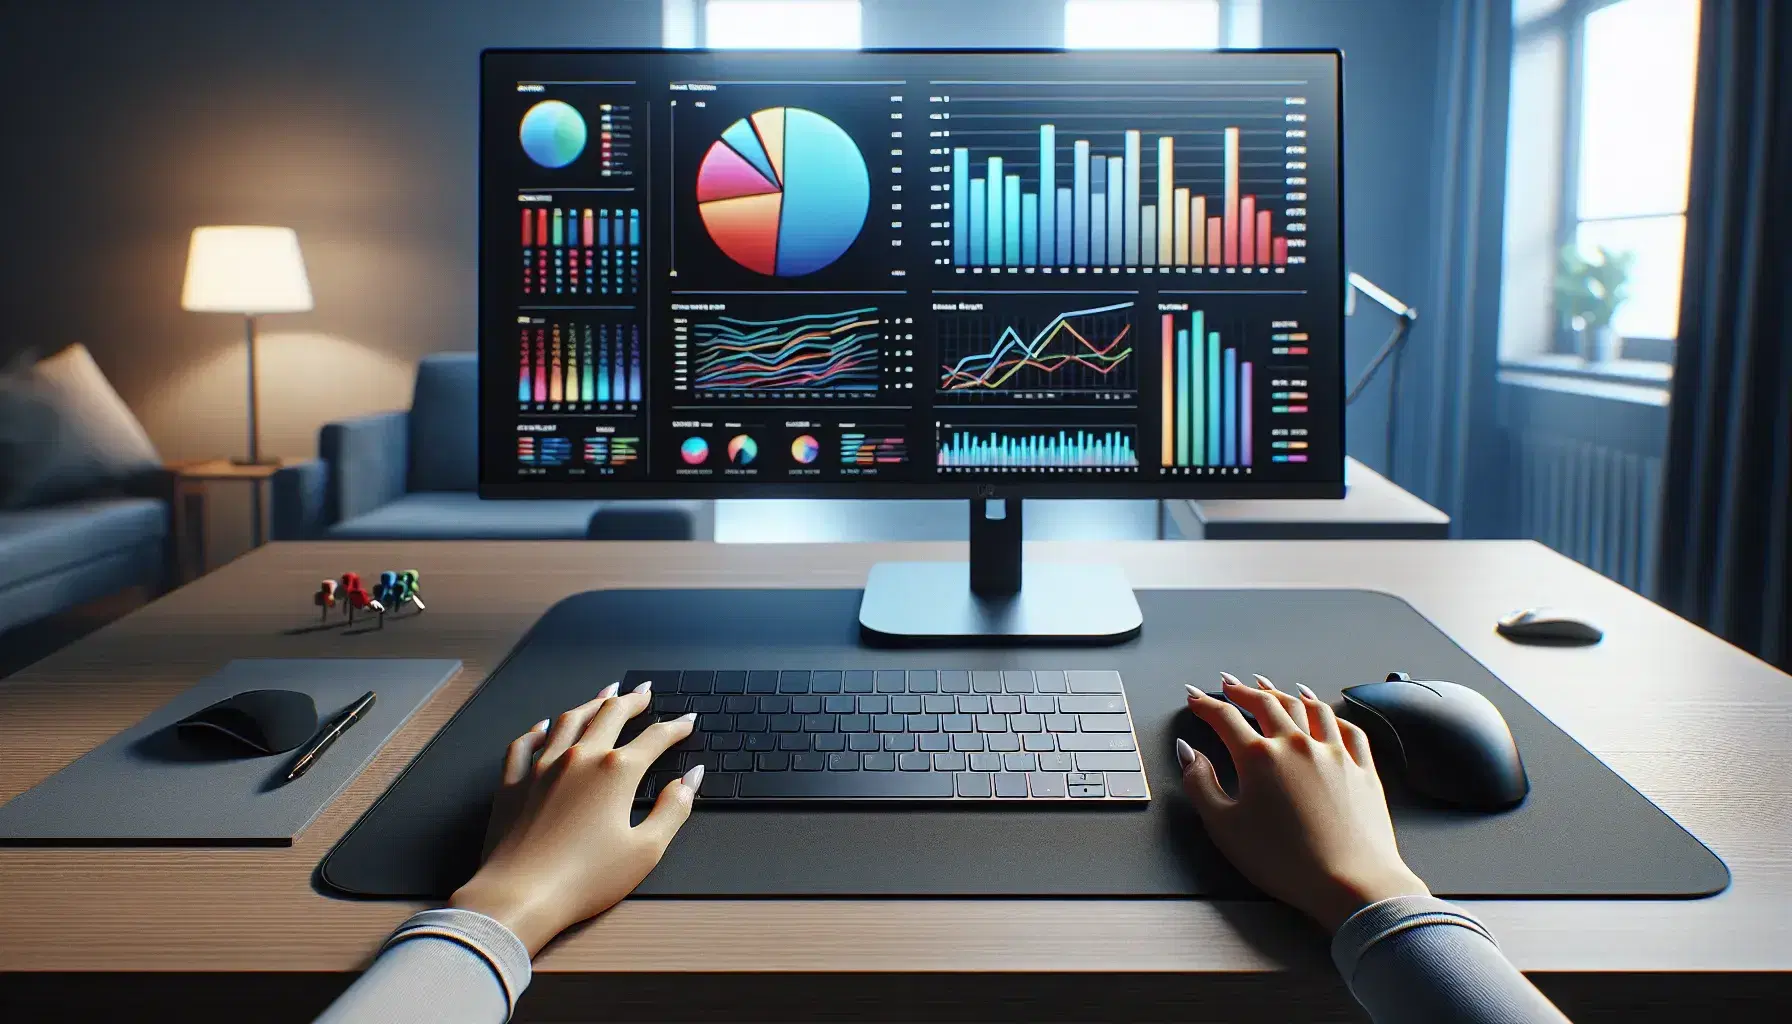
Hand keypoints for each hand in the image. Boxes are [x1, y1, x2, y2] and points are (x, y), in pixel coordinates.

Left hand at [449, 681, 702, 954]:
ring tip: (605, 694)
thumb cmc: (585, 879)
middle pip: (610, 714)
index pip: (655, 738)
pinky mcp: (513, 783)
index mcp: (616, 772)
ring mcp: (542, 766)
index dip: (676, 728)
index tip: (687, 722)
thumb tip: (690, 779)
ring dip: (591, 703)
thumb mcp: (645, 850)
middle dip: (633, 700)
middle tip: (644, 692)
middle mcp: (579, 758)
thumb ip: (674, 809)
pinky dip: (538, 730)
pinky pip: (525, 744)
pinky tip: (544, 726)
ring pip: (569, 719)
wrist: (520, 895)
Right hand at [1177, 672, 1428, 931]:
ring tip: (1273, 687)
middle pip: (1267, 704)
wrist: (1352, 883)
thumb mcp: (1225, 828)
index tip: (1195, 697)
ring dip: (1286, 693)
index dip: (1205, 704)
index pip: (1225, 718)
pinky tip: (1325, 712)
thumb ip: (1200, 785)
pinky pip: (1348, 729)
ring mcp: (1334, 753)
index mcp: (1260, 757)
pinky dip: (1332, 714)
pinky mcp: (1362, 769)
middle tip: (1230, 684)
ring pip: (1309, 708)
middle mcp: (1297, 745)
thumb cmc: (1286, 862)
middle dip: (1244, 691)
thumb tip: (1188, 753)